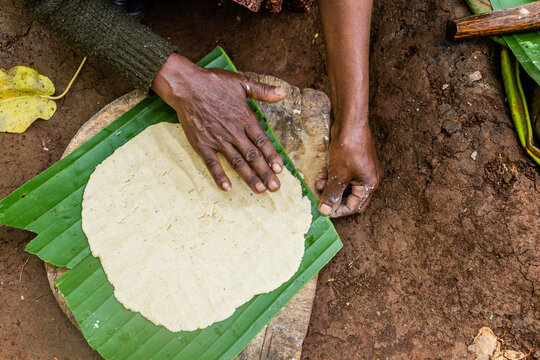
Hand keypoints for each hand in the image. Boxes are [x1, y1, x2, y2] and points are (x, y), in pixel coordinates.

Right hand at [152, 54, 286, 192]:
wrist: (185, 85)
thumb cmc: (213, 82)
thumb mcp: (242, 82)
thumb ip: (263, 91)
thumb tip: (284, 93)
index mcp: (244, 118)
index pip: (262, 141)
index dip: (272, 156)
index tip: (280, 169)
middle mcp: (233, 131)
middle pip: (252, 156)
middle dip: (265, 173)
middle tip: (275, 187)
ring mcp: (217, 139)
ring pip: (236, 162)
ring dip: (249, 177)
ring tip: (259, 190)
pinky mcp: (202, 144)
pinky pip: (212, 163)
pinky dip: (219, 175)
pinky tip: (227, 187)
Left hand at [316, 122, 380, 216]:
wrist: (350, 123)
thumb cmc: (348, 149)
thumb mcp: (338, 175)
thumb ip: (332, 194)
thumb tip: (325, 211)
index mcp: (369, 185)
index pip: (354, 207)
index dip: (338, 210)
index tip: (323, 211)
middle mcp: (368, 178)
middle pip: (350, 198)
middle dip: (334, 198)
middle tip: (321, 198)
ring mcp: (361, 169)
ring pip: (344, 186)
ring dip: (331, 186)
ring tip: (319, 183)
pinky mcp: (353, 160)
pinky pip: (342, 175)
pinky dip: (332, 176)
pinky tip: (322, 174)